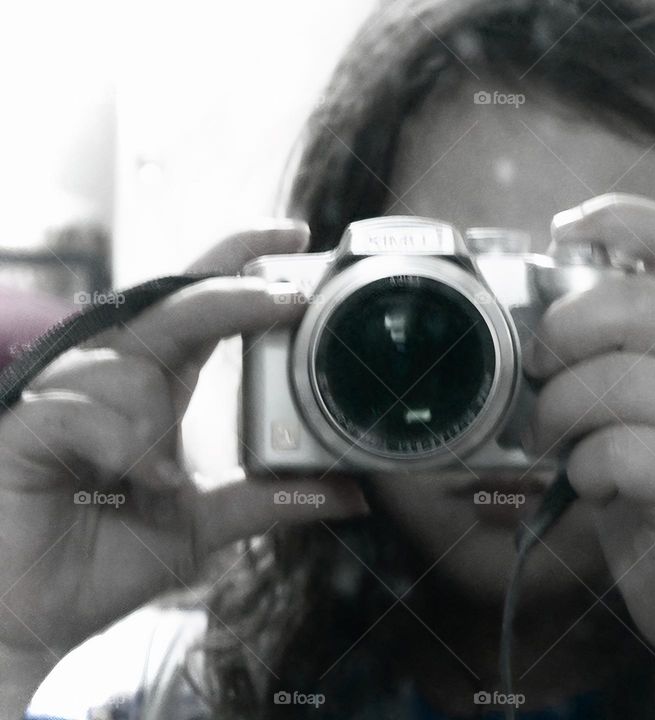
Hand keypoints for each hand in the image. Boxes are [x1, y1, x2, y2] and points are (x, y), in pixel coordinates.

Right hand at [0, 223, 368, 653]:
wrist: (29, 620)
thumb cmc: (102, 562)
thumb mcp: (204, 523)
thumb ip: (272, 499)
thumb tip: (355, 494)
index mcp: (154, 386)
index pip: (199, 304)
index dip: (241, 262)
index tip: (296, 236)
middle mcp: (112, 376)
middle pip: (176, 305)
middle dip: (235, 295)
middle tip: (291, 299)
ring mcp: (64, 393)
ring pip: (133, 361)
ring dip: (156, 418)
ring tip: (151, 479)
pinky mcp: (25, 419)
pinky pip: (83, 407)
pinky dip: (120, 444)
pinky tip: (130, 480)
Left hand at [525, 194, 654, 658]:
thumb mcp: (636, 406)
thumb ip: (602, 359)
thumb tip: (526, 328)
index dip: (620, 216)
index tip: (564, 229)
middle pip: (634, 305)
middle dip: (563, 334)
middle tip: (539, 371)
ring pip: (615, 383)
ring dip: (558, 414)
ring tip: (553, 442)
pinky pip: (619, 453)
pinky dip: (584, 470)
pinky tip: (592, 485)